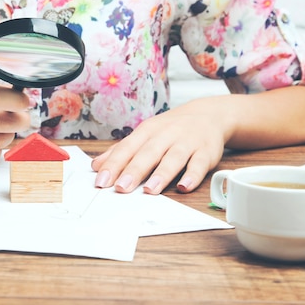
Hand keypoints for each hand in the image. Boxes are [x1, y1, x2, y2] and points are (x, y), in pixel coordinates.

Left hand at [90, 102, 226, 194]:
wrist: (208, 115)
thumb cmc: (170, 129)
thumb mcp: (144, 134)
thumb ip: (121, 151)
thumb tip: (96, 166)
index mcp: (147, 131)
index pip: (127, 149)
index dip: (113, 165)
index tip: (101, 181)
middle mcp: (166, 135)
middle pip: (148, 153)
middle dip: (134, 170)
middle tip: (121, 188)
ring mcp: (187, 143)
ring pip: (173, 158)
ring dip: (161, 174)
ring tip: (149, 190)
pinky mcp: (206, 152)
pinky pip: (199, 164)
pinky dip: (193, 175)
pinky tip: (185, 186)